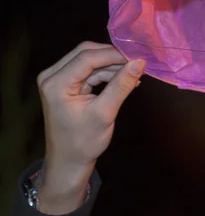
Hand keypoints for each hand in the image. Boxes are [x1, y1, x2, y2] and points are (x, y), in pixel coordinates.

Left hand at [35, 41, 145, 214]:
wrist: (69, 162)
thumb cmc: (84, 142)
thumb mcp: (105, 113)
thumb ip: (121, 85)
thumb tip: (140, 62)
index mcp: (56, 83)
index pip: (87, 58)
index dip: (114, 54)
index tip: (139, 56)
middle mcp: (52, 75)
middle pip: (86, 53)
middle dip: (113, 56)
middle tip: (138, 61)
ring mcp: (58, 78)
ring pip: (89, 60)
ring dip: (112, 65)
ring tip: (135, 73)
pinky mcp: (66, 83)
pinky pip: (89, 70)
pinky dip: (107, 73)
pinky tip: (125, 79)